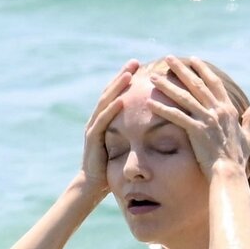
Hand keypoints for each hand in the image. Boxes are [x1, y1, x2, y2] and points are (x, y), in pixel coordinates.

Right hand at [80, 60, 138, 194]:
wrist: (94, 186)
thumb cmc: (112, 168)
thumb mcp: (126, 147)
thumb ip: (135, 134)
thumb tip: (157, 129)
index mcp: (107, 119)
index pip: (118, 94)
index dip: (127, 79)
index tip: (141, 67)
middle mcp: (98, 119)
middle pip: (111, 92)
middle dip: (122, 76)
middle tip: (135, 62)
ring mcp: (94, 127)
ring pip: (106, 102)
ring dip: (117, 87)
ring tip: (128, 74)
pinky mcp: (93, 138)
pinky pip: (102, 121)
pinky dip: (111, 109)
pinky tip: (120, 100)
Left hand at [147, 56, 249, 179]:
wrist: (230, 173)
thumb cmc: (238, 159)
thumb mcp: (248, 136)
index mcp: (229, 109)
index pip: (214, 83)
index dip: (203, 70)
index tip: (192, 59)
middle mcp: (218, 110)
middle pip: (196, 84)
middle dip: (181, 69)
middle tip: (168, 58)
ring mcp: (207, 120)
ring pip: (184, 97)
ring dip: (167, 86)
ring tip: (153, 78)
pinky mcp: (197, 131)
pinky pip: (176, 116)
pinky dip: (163, 109)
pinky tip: (150, 103)